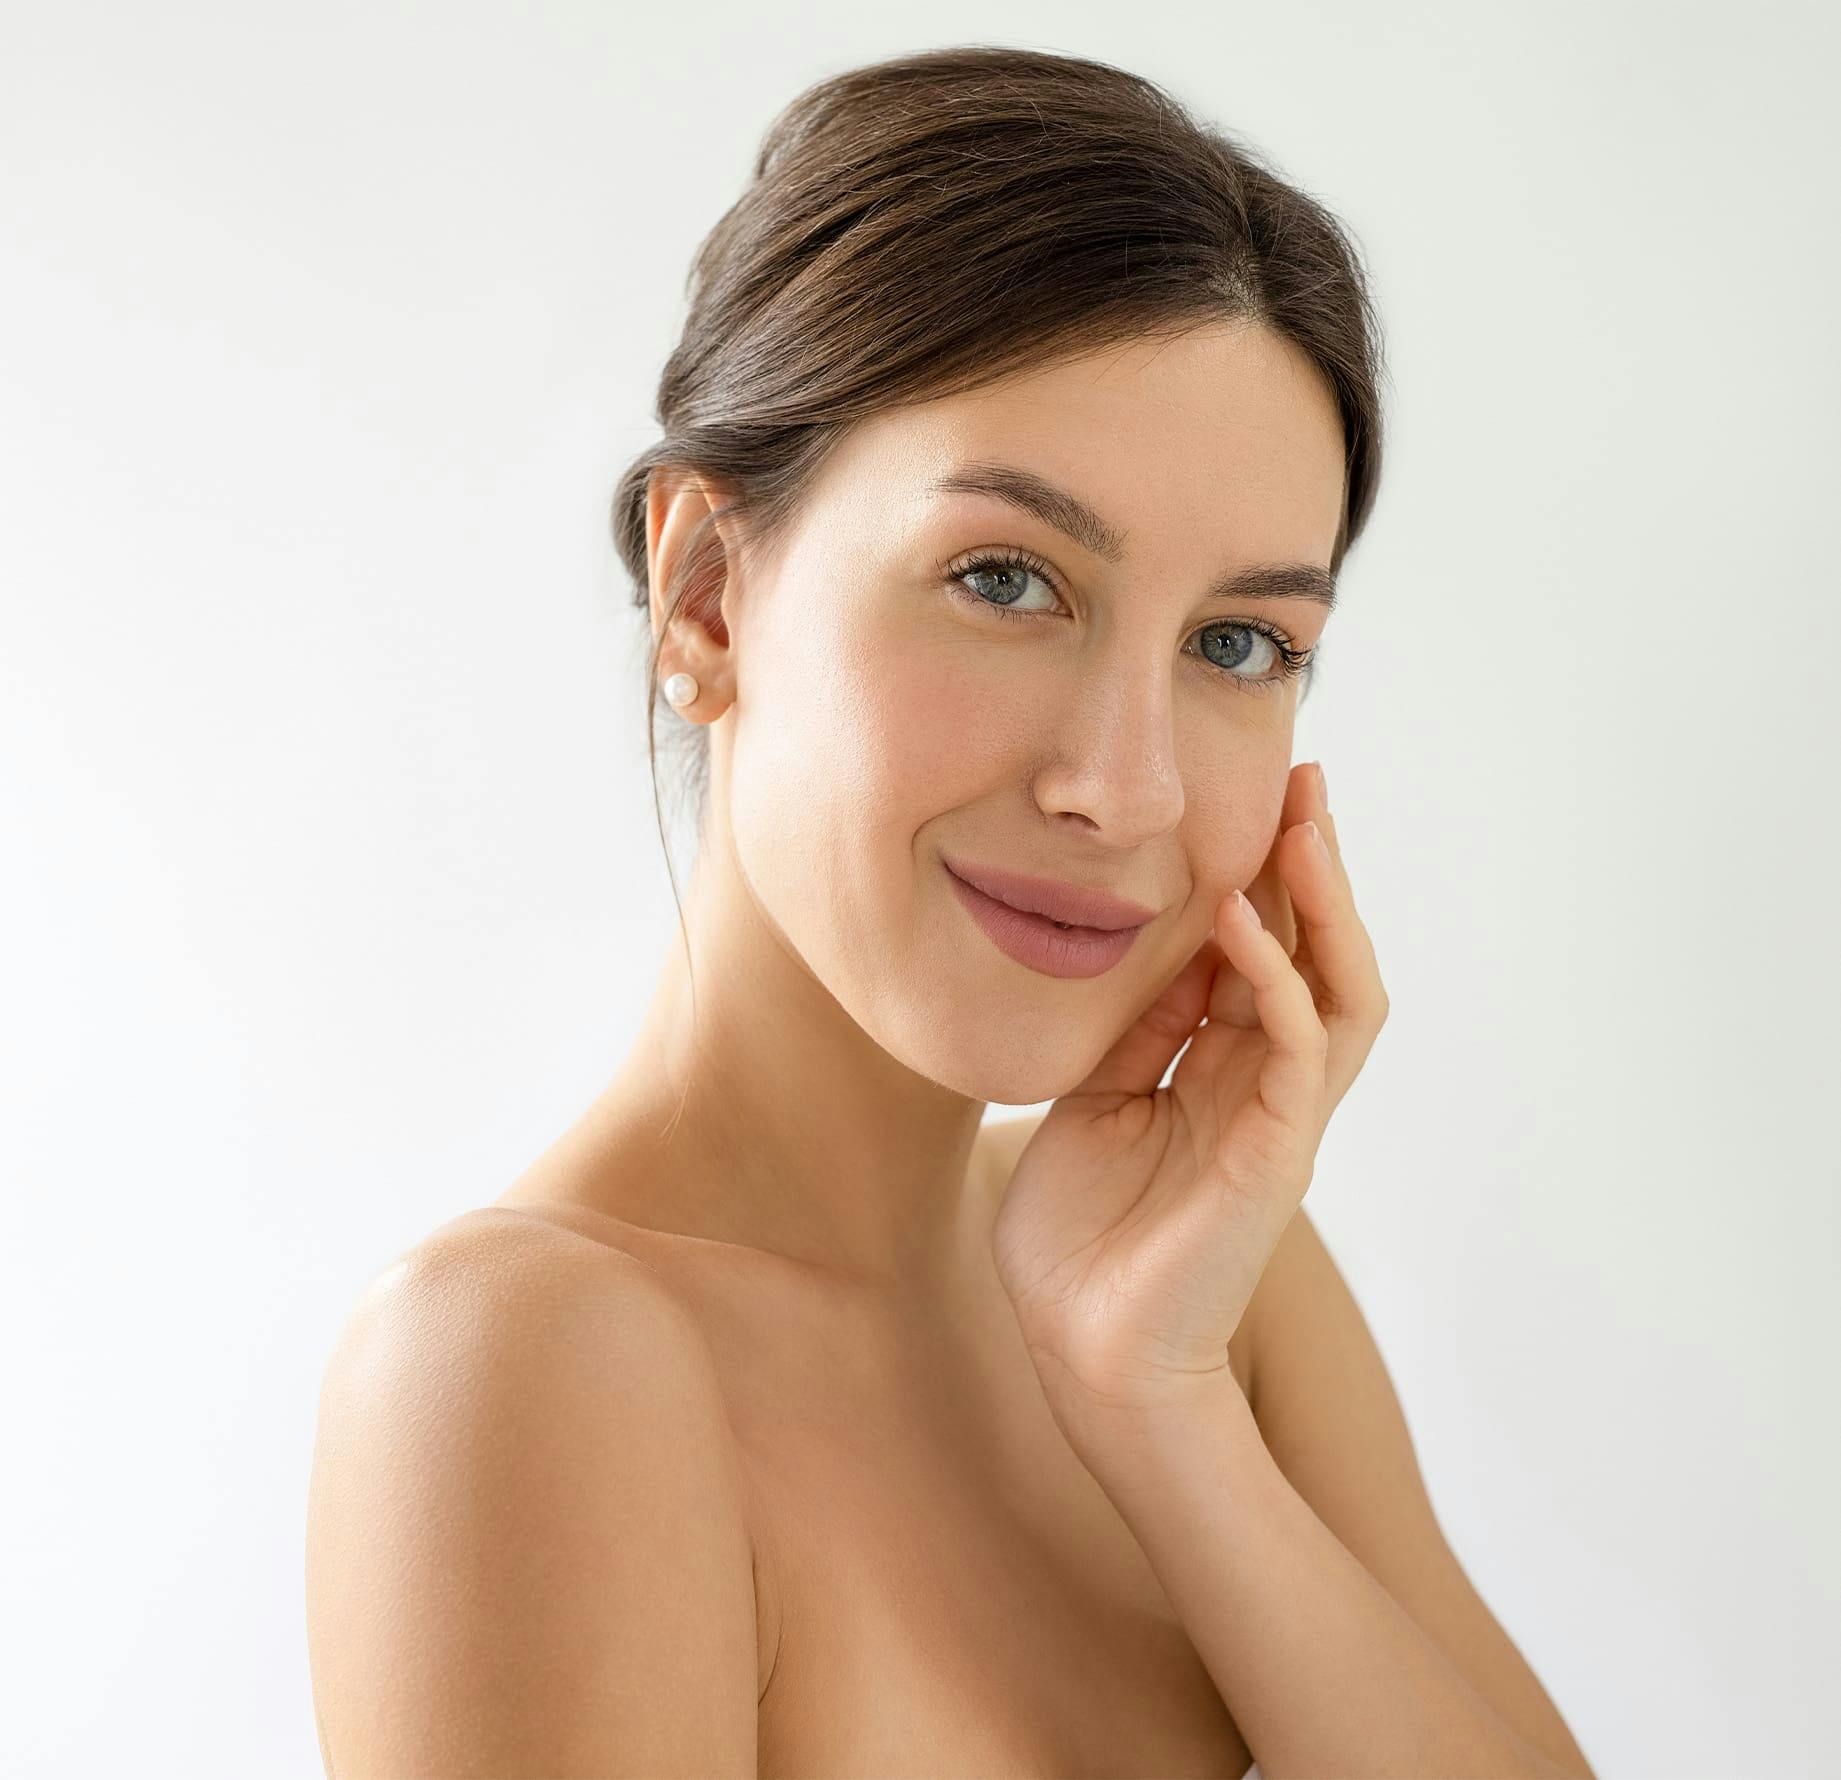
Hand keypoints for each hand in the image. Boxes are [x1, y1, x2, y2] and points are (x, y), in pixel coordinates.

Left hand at [990, 761, 1389, 1442]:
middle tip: (1302, 774)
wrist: (1084, 1349)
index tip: (1245, 797)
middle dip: (1311, 864)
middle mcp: (1262, 1084)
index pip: (1260, 954)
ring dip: (1325, 903)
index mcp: (1218, 1070)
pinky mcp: (1277, 1152)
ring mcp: (1279, 1116)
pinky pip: (1297, 1046)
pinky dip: (1276, 978)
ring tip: (1302, 822)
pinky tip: (1238, 920)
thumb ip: (1133, 1030)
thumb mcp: (1090, 1100)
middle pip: (1316, 953)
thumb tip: (1151, 945)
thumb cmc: (1080, 1239)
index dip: (1258, 878)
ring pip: (1338, 988)